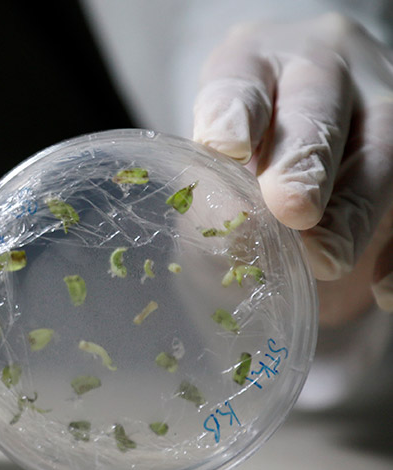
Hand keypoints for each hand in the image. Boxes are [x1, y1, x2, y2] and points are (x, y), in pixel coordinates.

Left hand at [192, 13, 392, 323]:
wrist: (294, 122)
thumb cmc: (243, 140)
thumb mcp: (216, 149)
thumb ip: (215, 182)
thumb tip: (230, 232)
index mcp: (256, 59)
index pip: (243, 76)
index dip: (236, 110)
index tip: (225, 144)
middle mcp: (321, 66)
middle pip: (319, 105)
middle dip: (305, 161)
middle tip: (291, 210)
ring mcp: (376, 99)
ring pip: (381, 145)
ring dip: (354, 210)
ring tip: (326, 258)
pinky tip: (380, 288)